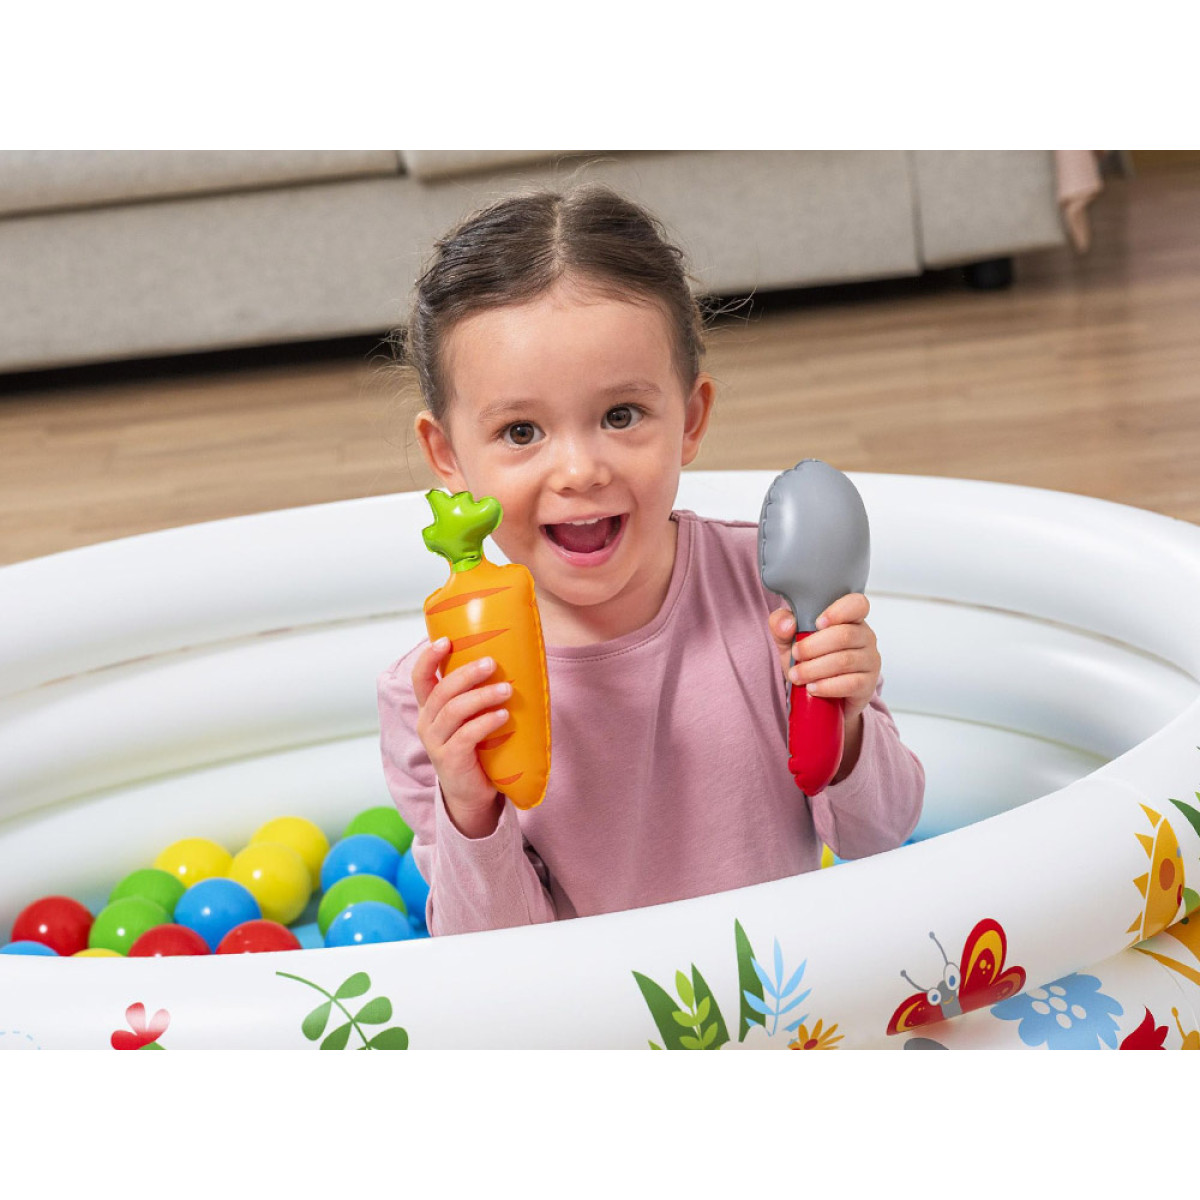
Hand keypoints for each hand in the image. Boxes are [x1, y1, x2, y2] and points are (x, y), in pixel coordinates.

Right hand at [412, 638, 509, 837]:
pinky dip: (486, 722)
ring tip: (506, 690)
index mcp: (429, 708)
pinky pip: (466, 735)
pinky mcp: (450, 759)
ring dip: (482, 696)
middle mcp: (428, 723)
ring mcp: (436, 742)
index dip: (429, 657)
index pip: (420, 677)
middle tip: (491, 663)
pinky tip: (503, 716)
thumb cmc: (476, 748)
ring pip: (454, 710)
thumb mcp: (469, 718)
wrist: (472, 794)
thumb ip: (476, 695)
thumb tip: (510, 659)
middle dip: (466, 674)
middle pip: (441, 690)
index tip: (446, 640)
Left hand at [768, 594, 879, 721]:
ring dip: (815, 669)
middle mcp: (865, 637)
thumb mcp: (789, 640)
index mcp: (850, 618)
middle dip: (813, 646)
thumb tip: (787, 623)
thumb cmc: (809, 659)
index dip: (839, 611)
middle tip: (796, 654)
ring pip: (845, 661)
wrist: (819, 695)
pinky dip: (827, 686)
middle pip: (844, 635)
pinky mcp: (868, 684)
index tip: (817, 623)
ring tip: (797, 675)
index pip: (857, 604)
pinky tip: (812, 688)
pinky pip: (851, 684)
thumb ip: (781, 626)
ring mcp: (870, 660)